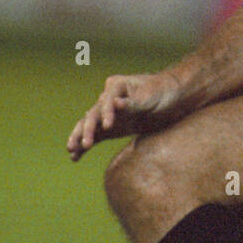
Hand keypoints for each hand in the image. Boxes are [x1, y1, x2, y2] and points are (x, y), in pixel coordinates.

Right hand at [67, 71, 181, 160]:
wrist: (171, 98)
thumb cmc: (161, 91)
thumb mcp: (150, 96)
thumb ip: (132, 102)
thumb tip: (115, 103)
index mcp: (116, 86)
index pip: (106, 101)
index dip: (106, 114)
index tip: (108, 127)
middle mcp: (108, 99)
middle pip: (93, 114)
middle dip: (87, 129)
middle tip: (84, 144)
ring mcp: (108, 114)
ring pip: (89, 126)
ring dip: (80, 137)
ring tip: (71, 151)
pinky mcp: (111, 127)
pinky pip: (95, 136)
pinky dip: (85, 145)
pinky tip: (75, 157)